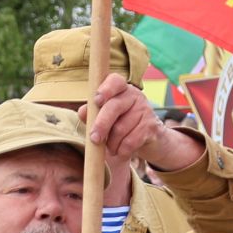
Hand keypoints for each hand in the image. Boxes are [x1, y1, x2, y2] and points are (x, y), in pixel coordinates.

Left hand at [82, 74, 202, 173]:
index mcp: (120, 89)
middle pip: (114, 107)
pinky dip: (122, 151)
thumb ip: (92, 114)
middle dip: (101, 125)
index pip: (115, 81)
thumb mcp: (105, 118)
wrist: (150, 139)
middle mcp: (134, 95)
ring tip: (111, 148)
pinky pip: (130, 141)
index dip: (105, 89)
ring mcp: (145, 109)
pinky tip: (120, 152)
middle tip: (94, 139)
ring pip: (120, 128)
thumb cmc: (122, 125)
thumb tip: (82, 112)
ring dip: (112, 143)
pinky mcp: (151, 126)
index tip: (97, 101)